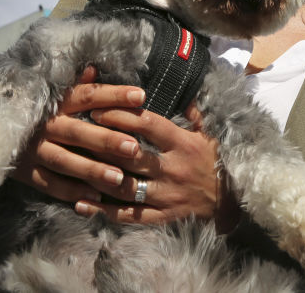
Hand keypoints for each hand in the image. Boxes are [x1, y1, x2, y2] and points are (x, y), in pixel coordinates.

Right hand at [11, 67, 147, 202]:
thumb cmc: (34, 109)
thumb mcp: (51, 92)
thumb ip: (76, 85)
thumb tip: (94, 68)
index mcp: (56, 102)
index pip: (88, 96)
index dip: (114, 95)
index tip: (141, 96)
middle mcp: (45, 125)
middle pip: (79, 132)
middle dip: (107, 140)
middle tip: (134, 147)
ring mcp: (33, 150)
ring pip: (65, 161)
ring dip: (92, 170)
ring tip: (118, 178)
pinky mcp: (24, 172)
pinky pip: (48, 184)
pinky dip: (70, 192)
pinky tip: (94, 198)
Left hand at [12, 67, 238, 228]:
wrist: (234, 201)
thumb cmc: (217, 162)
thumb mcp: (210, 133)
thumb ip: (193, 112)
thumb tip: (181, 90)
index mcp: (182, 143)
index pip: (147, 125)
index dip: (120, 115)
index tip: (97, 109)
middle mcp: (172, 168)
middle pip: (130, 154)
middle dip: (100, 143)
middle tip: (75, 134)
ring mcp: (166, 194)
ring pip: (124, 185)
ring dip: (96, 176)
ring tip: (71, 166)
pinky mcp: (163, 216)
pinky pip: (129, 216)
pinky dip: (103, 211)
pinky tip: (81, 203)